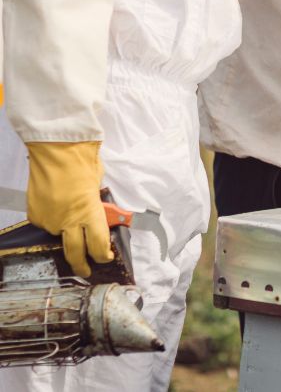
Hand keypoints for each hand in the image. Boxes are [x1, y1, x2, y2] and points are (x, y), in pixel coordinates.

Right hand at [25, 141, 112, 277]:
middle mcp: (67, 222)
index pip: (98, 245)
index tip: (105, 257)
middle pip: (76, 254)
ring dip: (67, 231)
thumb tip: (99, 214)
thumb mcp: (98, 186)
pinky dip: (53, 218)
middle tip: (87, 271)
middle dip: (82, 265)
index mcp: (89, 214)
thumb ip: (98, 205)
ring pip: (59, 235)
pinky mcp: (35, 215)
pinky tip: (56, 205)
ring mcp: (49, 220)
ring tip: (70, 214)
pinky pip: (46, 223)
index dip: (102, 255)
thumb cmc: (82, 162)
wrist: (56, 150)